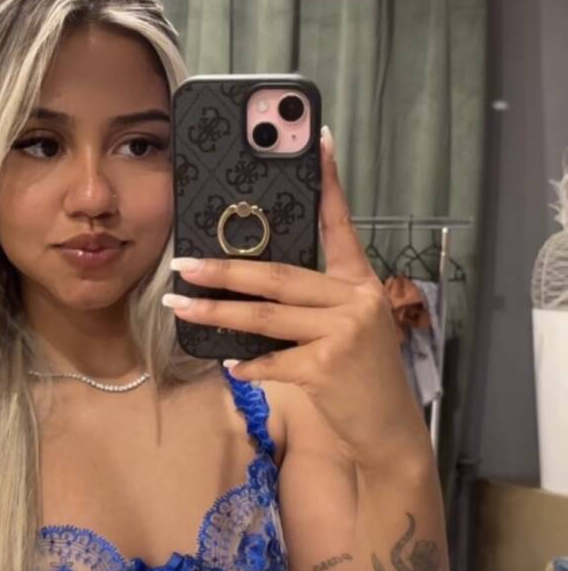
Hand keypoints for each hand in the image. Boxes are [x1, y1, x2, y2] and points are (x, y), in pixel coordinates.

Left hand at [163, 126, 429, 469]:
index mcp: (360, 284)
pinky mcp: (328, 367)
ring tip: (180, 304)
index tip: (317, 140)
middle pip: (278, 275)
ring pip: (265, 316)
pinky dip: (247, 364)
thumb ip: (313, 306)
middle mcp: (356, 300)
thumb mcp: (348, 330)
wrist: (389, 430)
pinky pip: (272, 360)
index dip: (329, 183)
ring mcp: (344, 333)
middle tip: (184, 263)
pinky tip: (230, 365)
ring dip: (216, 311)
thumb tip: (249, 293)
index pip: (341, 225)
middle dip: (225, 269)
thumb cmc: (360, 378)